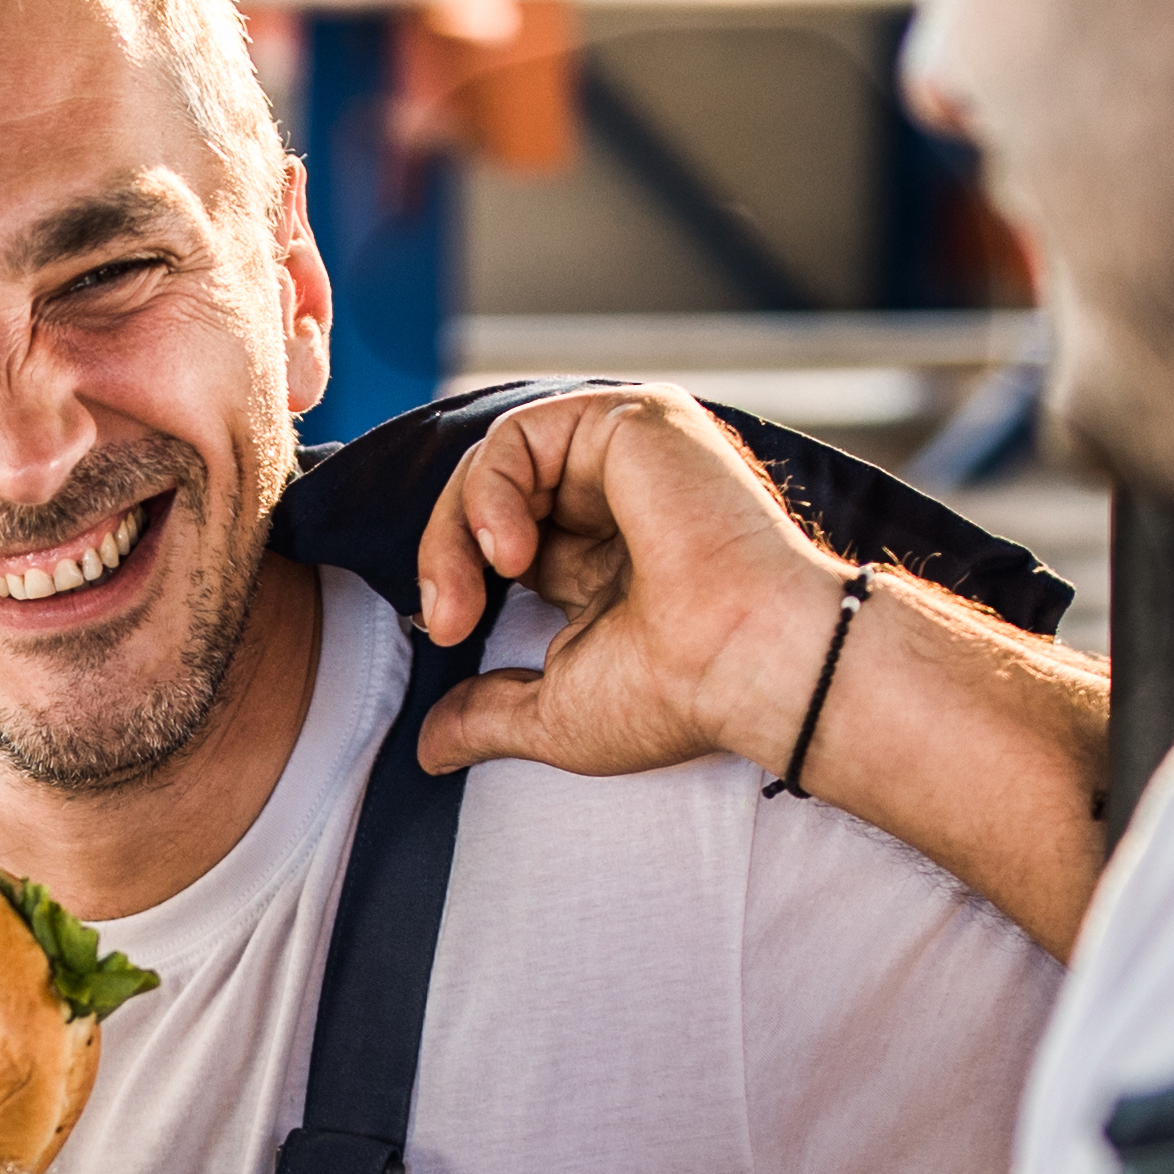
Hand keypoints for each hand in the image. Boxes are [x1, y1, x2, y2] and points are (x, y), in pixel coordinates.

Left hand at [404, 385, 845, 786]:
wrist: (745, 663)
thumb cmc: (678, 695)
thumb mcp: (556, 712)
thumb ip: (489, 716)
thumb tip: (429, 750)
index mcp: (609, 560)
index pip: (509, 542)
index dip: (459, 578)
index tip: (445, 635)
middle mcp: (622, 500)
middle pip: (496, 496)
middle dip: (447, 556)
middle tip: (445, 622)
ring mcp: (629, 457)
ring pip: (499, 463)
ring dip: (458, 530)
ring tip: (464, 597)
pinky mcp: (634, 423)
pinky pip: (518, 437)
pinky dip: (489, 491)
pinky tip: (505, 552)